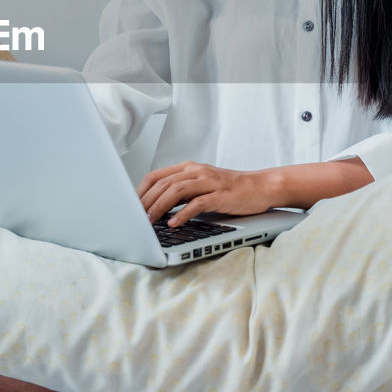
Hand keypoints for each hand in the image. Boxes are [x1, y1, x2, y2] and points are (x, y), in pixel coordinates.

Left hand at [137, 160, 278, 226]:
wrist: (261, 187)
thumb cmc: (230, 189)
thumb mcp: (202, 185)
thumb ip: (182, 191)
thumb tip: (157, 207)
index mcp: (189, 168)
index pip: (156, 175)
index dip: (140, 191)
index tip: (131, 207)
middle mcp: (196, 171)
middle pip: (163, 183)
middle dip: (146, 202)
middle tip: (136, 218)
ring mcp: (208, 182)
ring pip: (176, 191)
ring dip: (159, 207)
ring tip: (150, 222)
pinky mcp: (220, 195)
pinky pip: (197, 203)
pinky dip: (183, 214)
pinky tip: (175, 224)